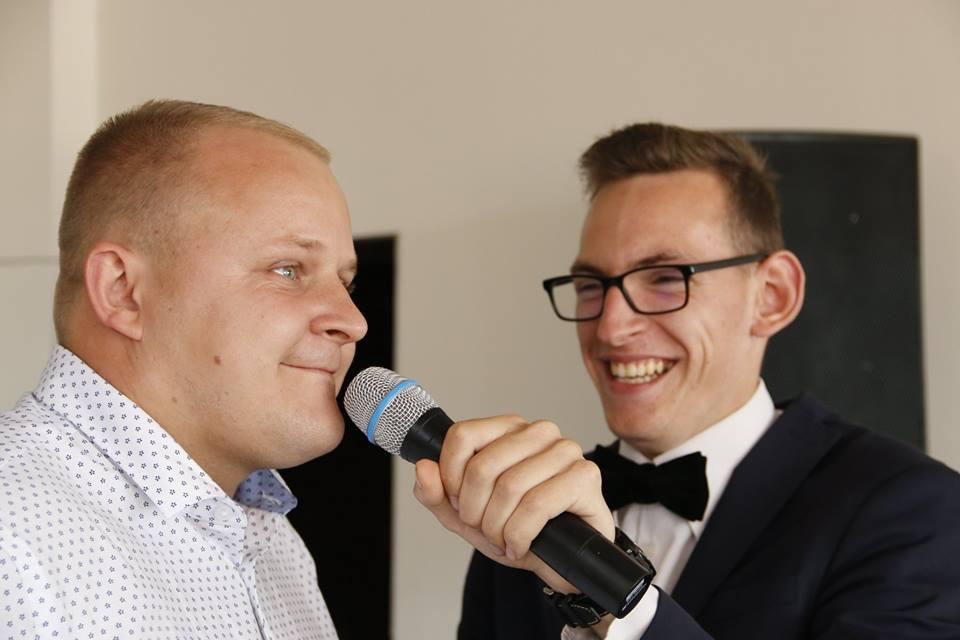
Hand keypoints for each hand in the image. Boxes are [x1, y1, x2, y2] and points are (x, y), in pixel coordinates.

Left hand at [413, 414, 614, 592]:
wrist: (561, 562)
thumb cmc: (519, 530)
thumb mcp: (466, 517)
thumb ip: (437, 494)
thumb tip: (423, 468)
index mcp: (509, 430)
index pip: (463, 435)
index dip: (451, 476)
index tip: (457, 500)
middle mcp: (538, 433)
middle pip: (483, 466)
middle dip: (475, 510)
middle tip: (484, 528)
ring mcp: (565, 451)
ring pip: (509, 486)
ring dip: (498, 527)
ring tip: (504, 538)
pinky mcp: (585, 476)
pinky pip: (537, 505)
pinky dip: (520, 534)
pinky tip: (521, 544)